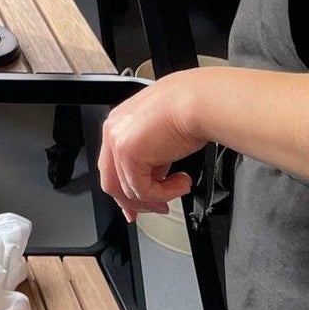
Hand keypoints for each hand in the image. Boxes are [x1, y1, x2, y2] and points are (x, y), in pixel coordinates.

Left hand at [98, 73, 201, 220]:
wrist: (197, 102)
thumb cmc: (186, 111)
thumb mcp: (160, 138)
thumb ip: (149, 159)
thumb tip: (151, 184)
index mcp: (118, 124)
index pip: (111, 167)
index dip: (124, 192)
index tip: (138, 207)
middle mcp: (113, 132)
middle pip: (112, 183)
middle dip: (137, 202)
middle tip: (161, 206)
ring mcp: (118, 142)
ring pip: (128, 191)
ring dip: (158, 196)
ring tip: (180, 186)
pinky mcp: (128, 153)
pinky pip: (142, 190)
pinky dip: (165, 193)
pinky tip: (183, 181)